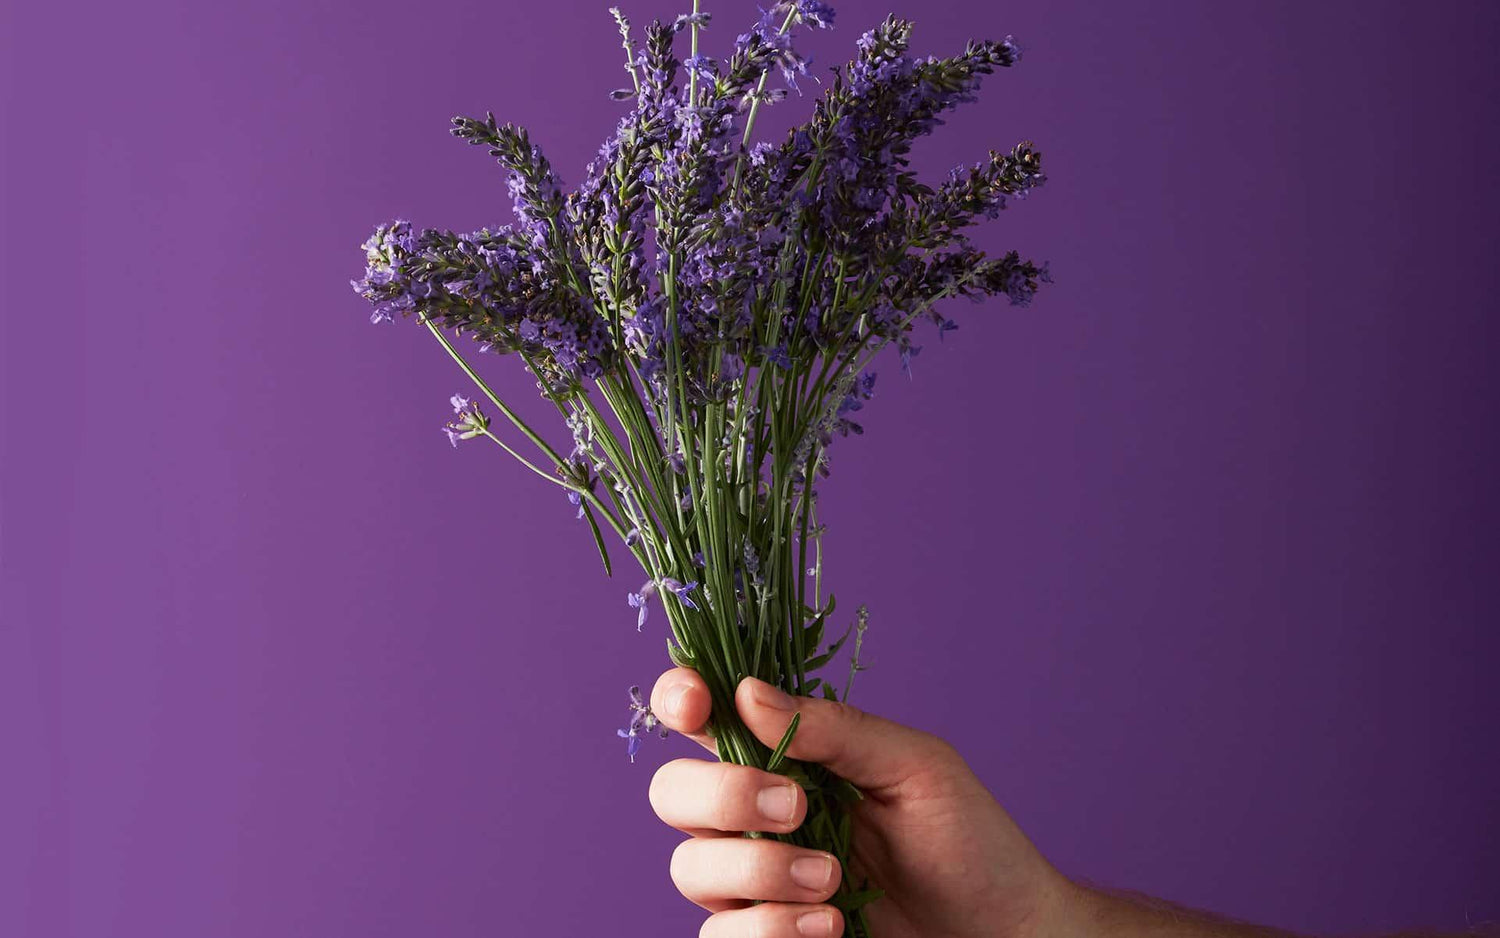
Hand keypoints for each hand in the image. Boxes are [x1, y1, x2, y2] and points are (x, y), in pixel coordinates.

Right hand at [646, 668, 1074, 937]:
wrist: (1003, 933)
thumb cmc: (968, 841)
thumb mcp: (914, 766)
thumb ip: (834, 729)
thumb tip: (748, 693)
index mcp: (786, 753)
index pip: (703, 716)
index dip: (679, 698)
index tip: (697, 706)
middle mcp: (755, 812)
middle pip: (672, 792)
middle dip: (723, 795)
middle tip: (798, 807)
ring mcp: (754, 879)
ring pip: (691, 866)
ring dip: (759, 870)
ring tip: (831, 882)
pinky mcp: (764, 936)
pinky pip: (718, 934)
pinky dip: (768, 928)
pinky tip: (830, 927)